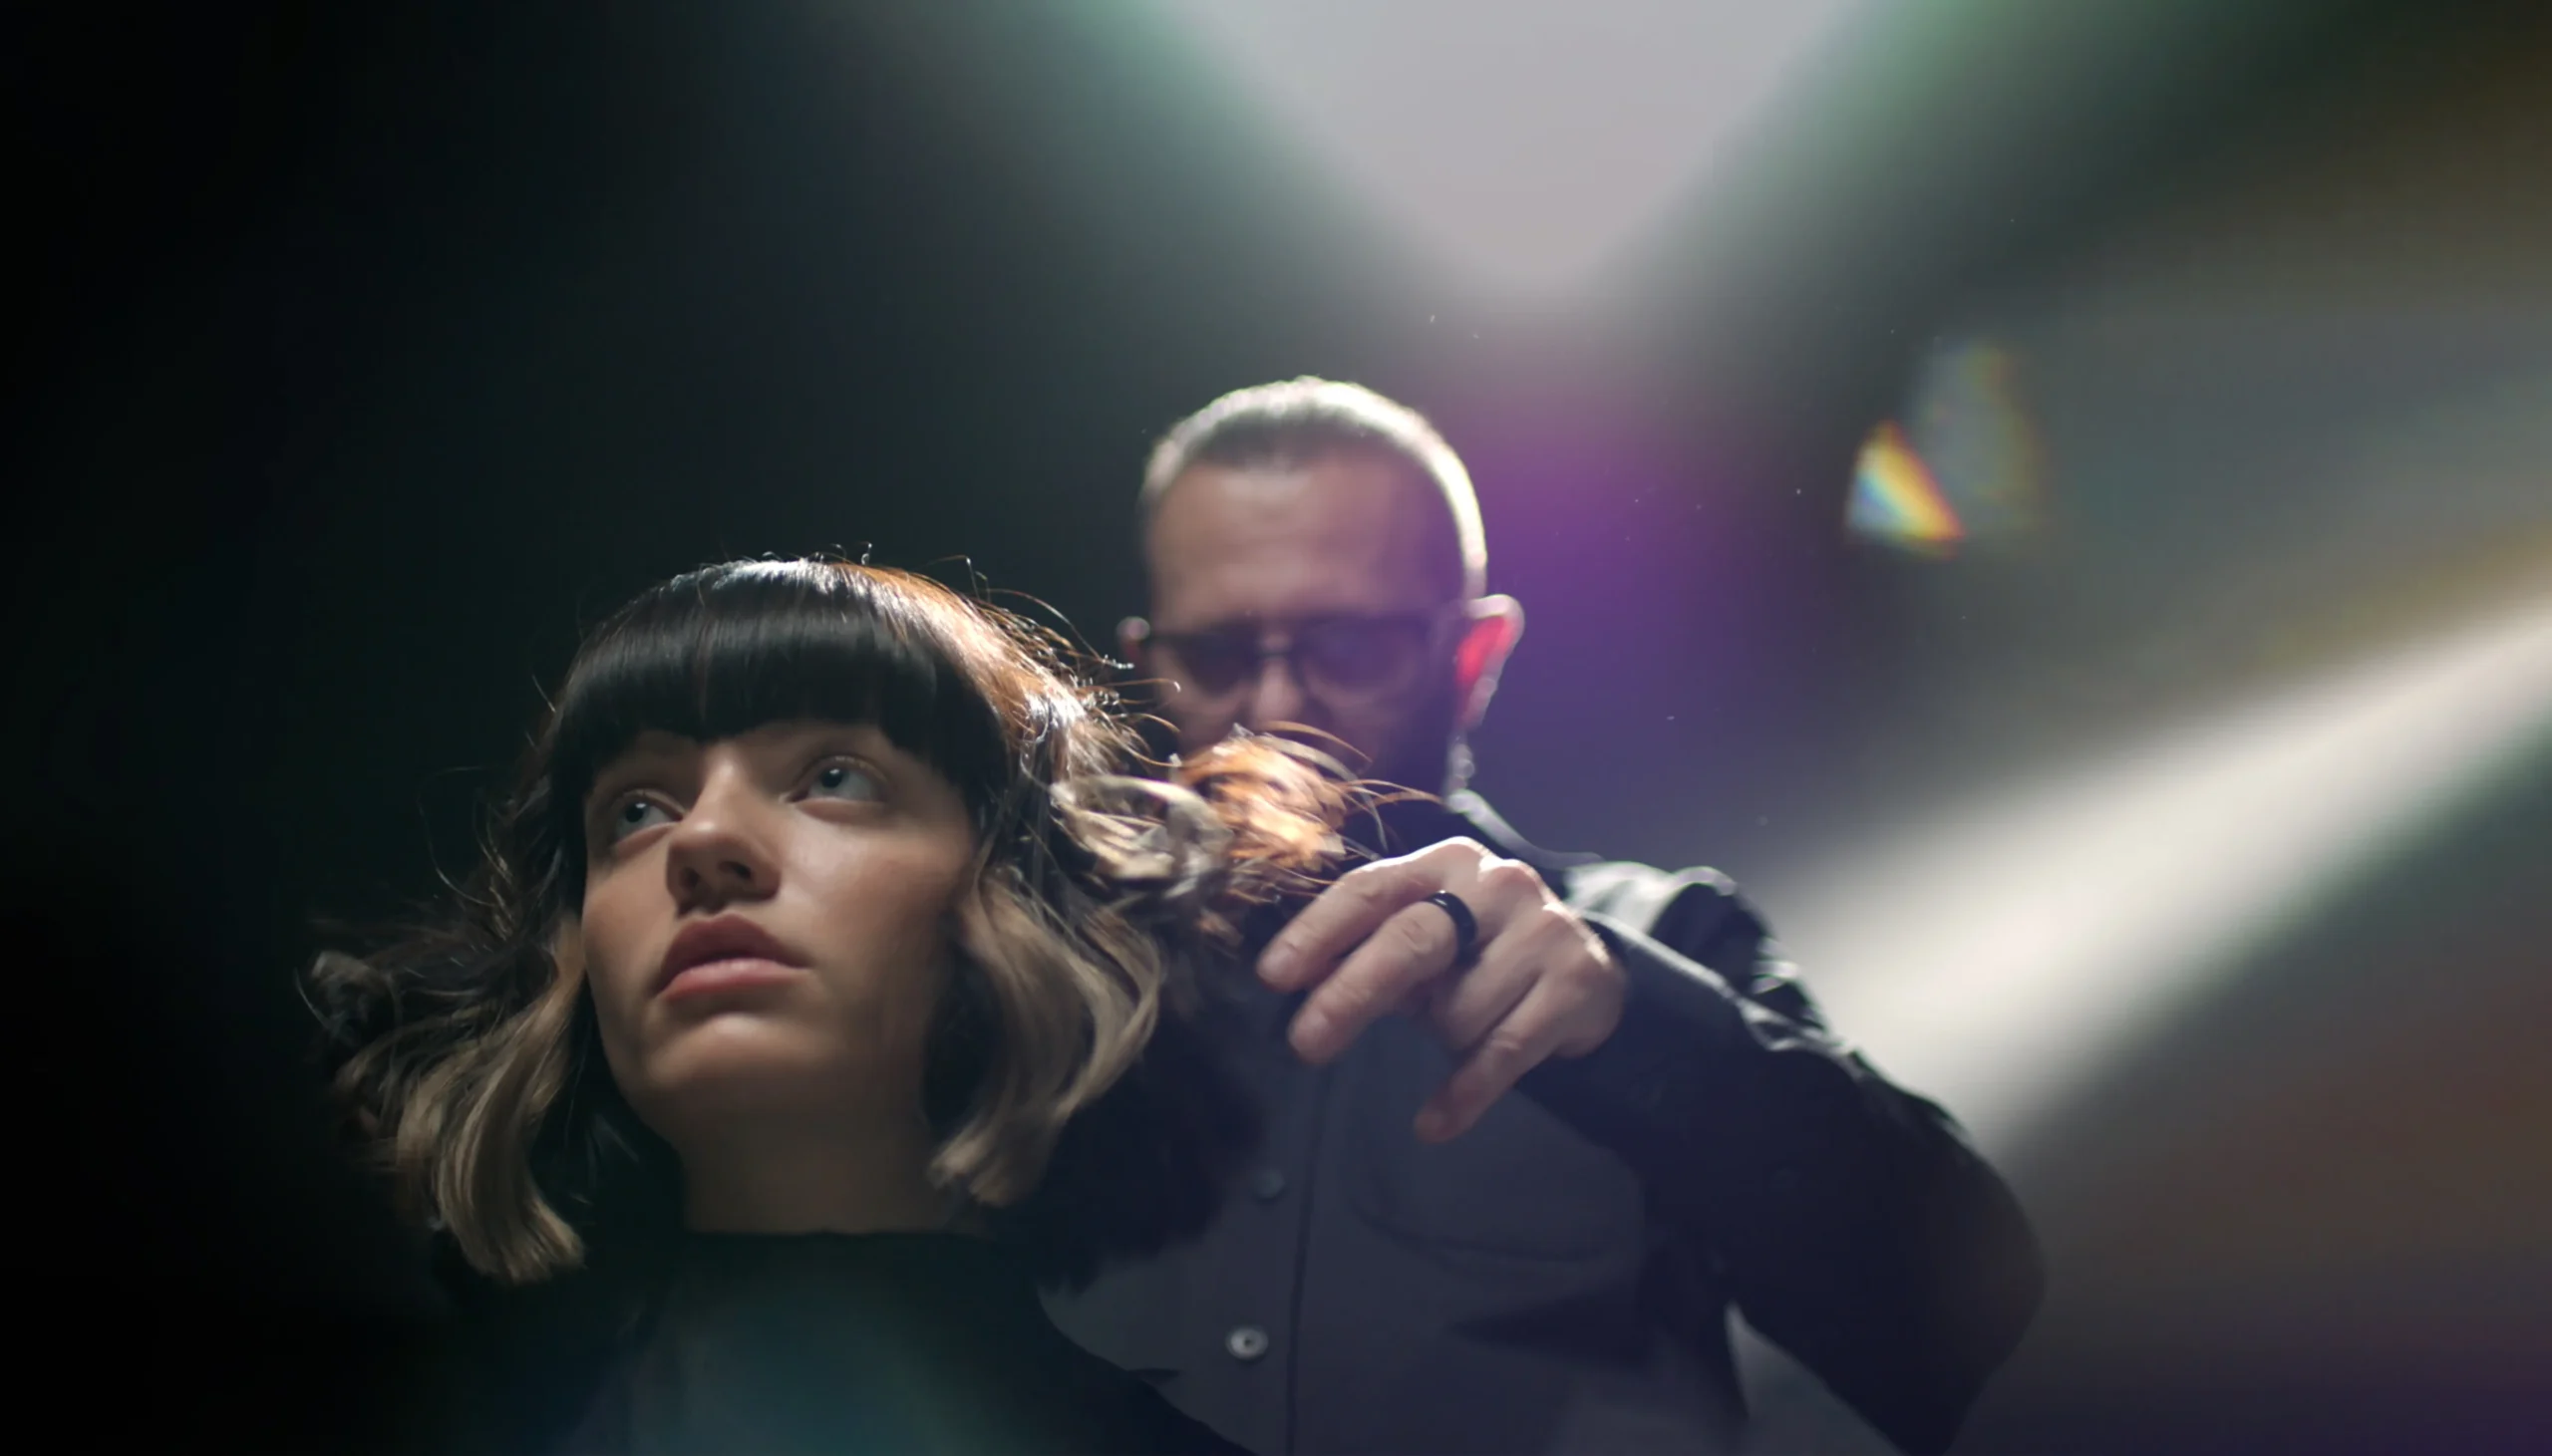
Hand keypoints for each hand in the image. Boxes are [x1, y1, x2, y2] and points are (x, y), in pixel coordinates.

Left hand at [1257, 837, 1625, 1141]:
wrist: (1588, 973)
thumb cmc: (1481, 954)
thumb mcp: (1427, 941)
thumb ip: (1370, 951)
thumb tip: (1296, 982)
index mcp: (1444, 863)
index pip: (1370, 890)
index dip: (1318, 931)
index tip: (1274, 976)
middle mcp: (1495, 885)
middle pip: (1410, 940)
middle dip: (1351, 993)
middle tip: (1305, 1043)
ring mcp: (1541, 930)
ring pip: (1457, 1011)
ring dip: (1442, 1038)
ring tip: (1460, 1028)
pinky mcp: (1575, 982)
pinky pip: (1501, 1053)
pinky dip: (1462, 1095)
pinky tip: (1433, 1124)